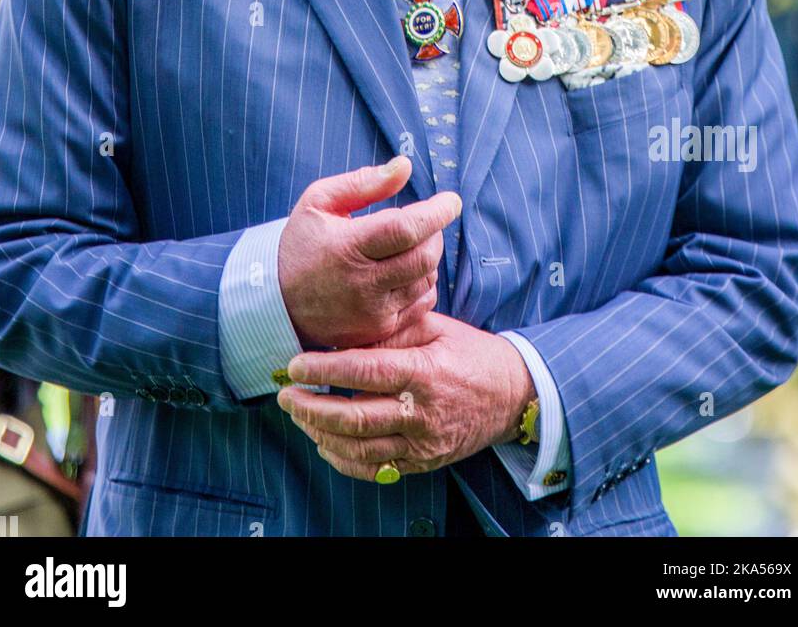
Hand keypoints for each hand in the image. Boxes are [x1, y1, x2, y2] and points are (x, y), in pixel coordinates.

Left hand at [276, 312, 535, 479]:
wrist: (512, 395)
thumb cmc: (469, 353)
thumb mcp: (435, 328)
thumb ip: (393, 331)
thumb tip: (345, 333)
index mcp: (424, 372)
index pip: (366, 371)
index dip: (326, 369)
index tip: (296, 364)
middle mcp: (422, 413)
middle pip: (356, 417)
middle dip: (312, 407)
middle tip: (286, 395)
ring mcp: (423, 444)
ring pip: (361, 448)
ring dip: (321, 433)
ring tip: (299, 416)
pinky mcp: (423, 464)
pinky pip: (376, 469)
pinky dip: (344, 460)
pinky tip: (324, 442)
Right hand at [278, 156, 460, 349]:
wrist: (276, 302)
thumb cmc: (301, 243)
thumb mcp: (319, 202)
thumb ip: (363, 183)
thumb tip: (405, 166)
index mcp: (347, 247)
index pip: (406, 229)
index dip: (436, 213)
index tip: (451, 201)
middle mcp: (362, 285)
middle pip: (424, 256)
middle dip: (435, 233)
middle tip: (426, 222)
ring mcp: (372, 313)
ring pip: (427, 279)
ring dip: (427, 258)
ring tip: (407, 246)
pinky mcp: (379, 332)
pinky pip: (421, 304)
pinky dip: (422, 283)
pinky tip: (402, 272)